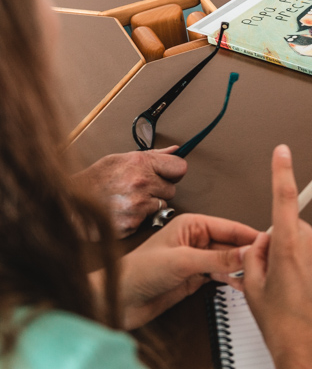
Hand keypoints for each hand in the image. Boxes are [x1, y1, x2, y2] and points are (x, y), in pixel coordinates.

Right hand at [72, 147, 187, 237]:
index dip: (173, 171)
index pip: (180, 167)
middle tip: (139, 189)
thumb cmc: (93, 180)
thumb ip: (152, 155)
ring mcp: (138, 204)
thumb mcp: (119, 159)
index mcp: (140, 163)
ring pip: (162, 205)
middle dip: (159, 190)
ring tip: (129, 200)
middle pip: (172, 189)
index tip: (167, 174)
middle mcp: (141, 183)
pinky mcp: (132, 223)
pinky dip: (139, 218)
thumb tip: (175, 150)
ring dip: (150, 205)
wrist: (68, 203)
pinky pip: (148, 220)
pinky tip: (124, 212)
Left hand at [101, 213, 258, 329]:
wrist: (117, 301)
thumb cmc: (136, 272)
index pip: (230, 227)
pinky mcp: (195, 277)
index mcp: (192, 224)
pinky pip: (221, 275)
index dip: (250, 235)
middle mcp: (196, 239)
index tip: (269, 242)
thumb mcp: (182, 262)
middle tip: (267, 262)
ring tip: (257, 274)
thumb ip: (217, 259)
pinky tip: (242, 283)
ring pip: (229, 261)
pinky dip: (232, 279)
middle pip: (232, 245)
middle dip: (248, 254)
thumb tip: (245, 253)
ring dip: (241, 268)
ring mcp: (196, 259)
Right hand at [244, 145, 311, 368]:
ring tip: (300, 291)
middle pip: (298, 230)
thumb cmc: (283, 326)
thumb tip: (262, 240)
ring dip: (307, 260)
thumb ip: (253, 255)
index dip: (282, 171)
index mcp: (287, 248)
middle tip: (281, 276)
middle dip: (288, 244)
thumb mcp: (251, 289)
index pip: (284, 199)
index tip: (283, 152)